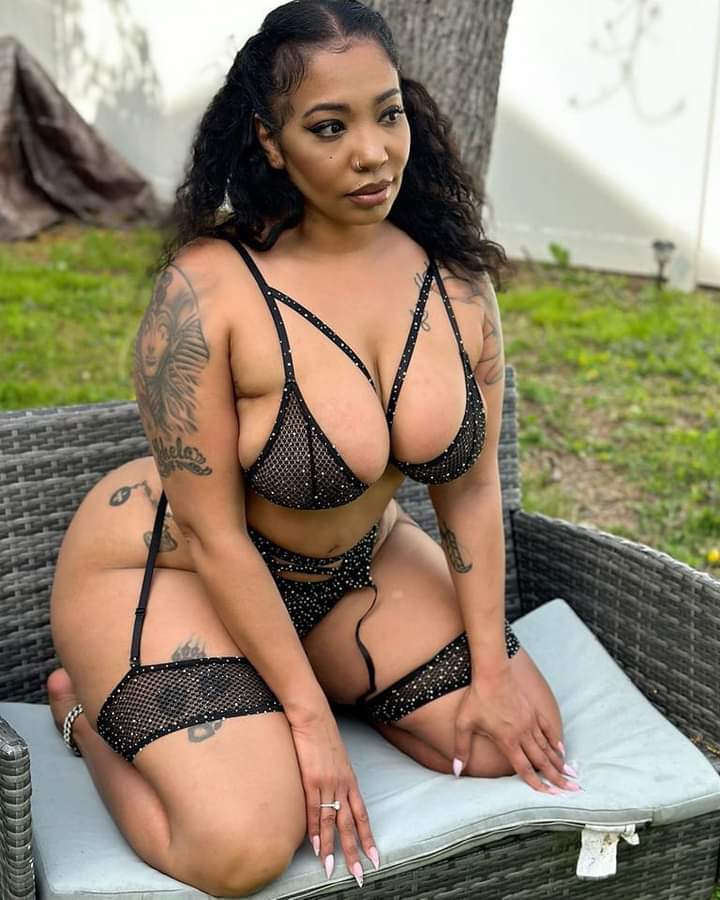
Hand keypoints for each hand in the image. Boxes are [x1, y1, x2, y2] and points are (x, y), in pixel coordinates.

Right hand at [289, 710, 379, 883]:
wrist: (313, 717)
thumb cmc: (323, 735)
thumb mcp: (337, 758)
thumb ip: (337, 777)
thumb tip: (334, 792)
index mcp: (350, 780)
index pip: (362, 815)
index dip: (368, 837)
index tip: (374, 857)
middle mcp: (343, 785)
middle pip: (351, 825)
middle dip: (355, 851)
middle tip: (360, 875)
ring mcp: (327, 784)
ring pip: (332, 823)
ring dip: (334, 848)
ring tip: (334, 870)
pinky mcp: (311, 780)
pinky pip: (314, 810)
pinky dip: (314, 831)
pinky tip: (316, 847)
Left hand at [454, 667, 573, 793]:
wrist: (492, 673)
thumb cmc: (477, 698)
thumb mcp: (463, 724)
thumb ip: (461, 749)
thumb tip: (457, 771)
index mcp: (507, 741)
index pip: (524, 768)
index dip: (537, 783)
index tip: (550, 795)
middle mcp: (522, 734)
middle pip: (542, 761)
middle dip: (557, 778)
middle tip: (572, 790)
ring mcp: (530, 722)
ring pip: (547, 747)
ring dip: (559, 762)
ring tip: (570, 775)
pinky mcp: (533, 711)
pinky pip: (547, 729)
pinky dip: (555, 741)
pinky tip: (561, 750)